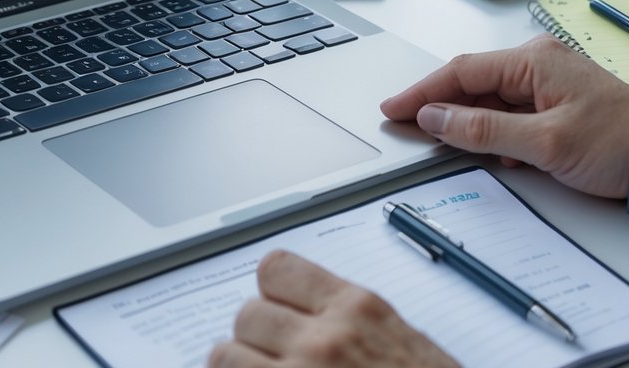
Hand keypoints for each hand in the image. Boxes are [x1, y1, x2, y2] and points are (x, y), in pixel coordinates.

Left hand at [207, 250, 455, 367]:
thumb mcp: (403, 346)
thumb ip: (349, 326)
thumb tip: (296, 318)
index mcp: (359, 311)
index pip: (276, 270)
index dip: (270, 295)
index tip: (275, 312)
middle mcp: (326, 341)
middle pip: (247, 315)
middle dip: (255, 341)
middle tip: (274, 364)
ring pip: (225, 355)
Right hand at [381, 35, 628, 197]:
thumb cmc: (621, 141)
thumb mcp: (544, 142)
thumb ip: (483, 129)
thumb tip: (435, 118)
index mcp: (531, 61)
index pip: (460, 72)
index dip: (421, 93)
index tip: (392, 109)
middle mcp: (535, 65)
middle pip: (469, 85)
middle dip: (439, 109)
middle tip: (407, 129)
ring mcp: (544, 84)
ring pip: (486, 102)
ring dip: (468, 125)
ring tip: (448, 146)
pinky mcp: (552, 104)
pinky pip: (507, 114)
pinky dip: (493, 133)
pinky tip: (497, 154)